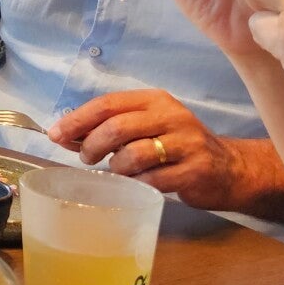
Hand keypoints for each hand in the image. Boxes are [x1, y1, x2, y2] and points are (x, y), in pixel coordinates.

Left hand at [47, 89, 249, 208]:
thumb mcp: (144, 128)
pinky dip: (137, 184)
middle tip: (86, 158)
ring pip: (134, 155)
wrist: (228, 169)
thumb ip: (106, 129)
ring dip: (116, 167)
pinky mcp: (195, 170)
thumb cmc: (175, 146)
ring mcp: (187, 143)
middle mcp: (171, 116)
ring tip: (116, 171)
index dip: (77, 120)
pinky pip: (152, 180)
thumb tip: (61, 135)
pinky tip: (137, 183)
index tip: (55, 135)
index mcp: (154, 100)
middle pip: (117, 127)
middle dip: (92, 145)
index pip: (107, 104)